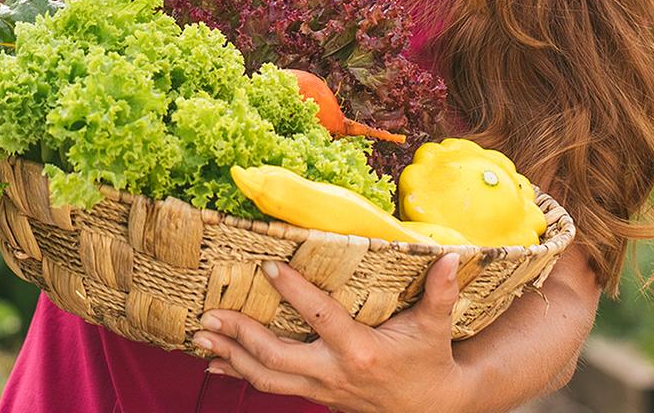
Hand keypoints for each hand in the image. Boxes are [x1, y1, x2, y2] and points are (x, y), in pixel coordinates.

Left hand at [194, 254, 473, 412]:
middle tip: (211, 314)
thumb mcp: (436, 328)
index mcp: (360, 352)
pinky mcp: (316, 397)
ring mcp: (321, 390)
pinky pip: (271, 387)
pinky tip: (214, 363)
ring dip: (230, 357)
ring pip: (266, 378)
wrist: (432, 409)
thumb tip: (453, 257)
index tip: (269, 266)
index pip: (320, 317)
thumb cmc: (431, 361)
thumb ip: (441, 293)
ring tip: (200, 336)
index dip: (294, 292)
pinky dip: (239, 374)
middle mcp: (334, 374)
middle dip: (240, 336)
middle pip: (277, 357)